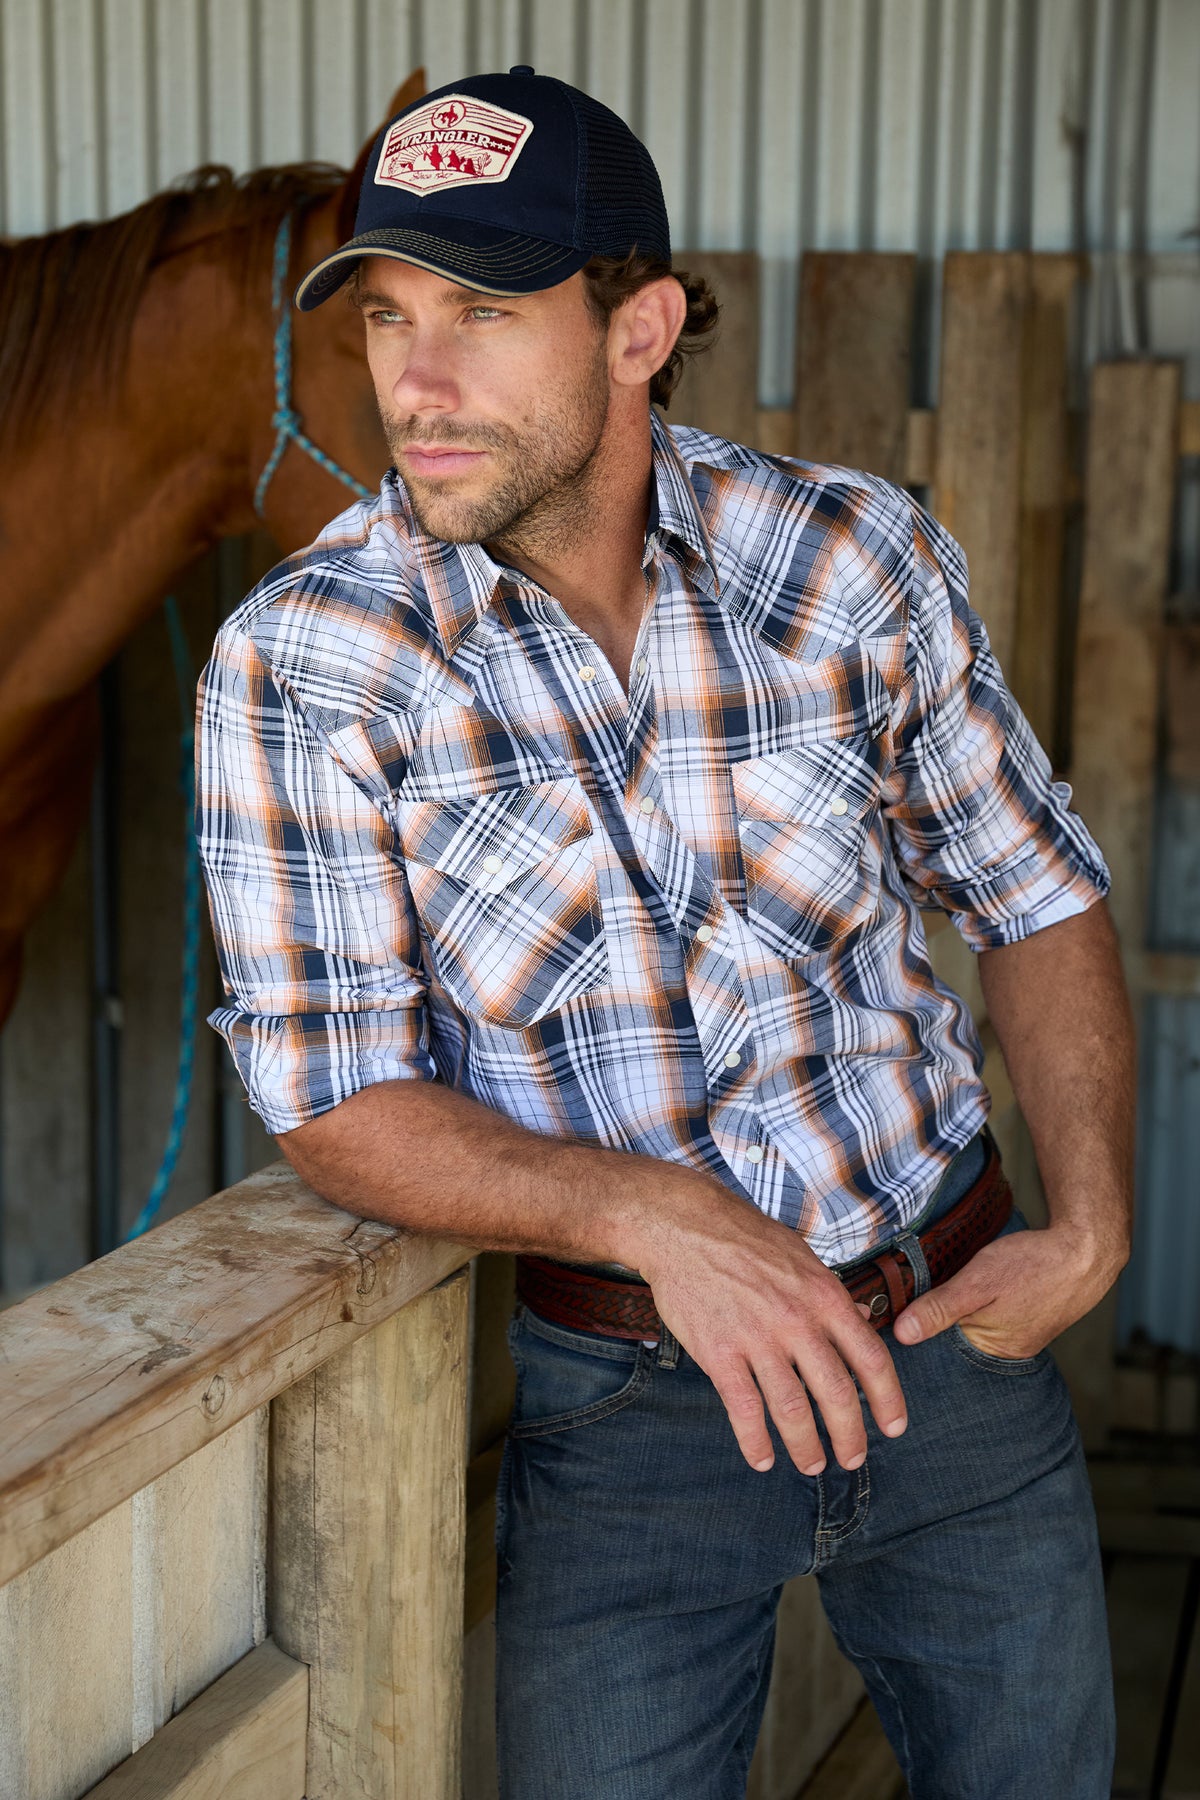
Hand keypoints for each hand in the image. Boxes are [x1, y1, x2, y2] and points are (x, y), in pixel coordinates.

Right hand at [631, 1189, 909, 1476]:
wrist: (684, 1226)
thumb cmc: (744, 1237)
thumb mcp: (801, 1256)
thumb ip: (831, 1294)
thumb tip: (862, 1320)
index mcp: (824, 1295)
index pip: (871, 1357)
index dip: (888, 1399)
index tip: (894, 1427)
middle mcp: (797, 1320)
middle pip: (837, 1392)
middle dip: (850, 1435)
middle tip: (853, 1459)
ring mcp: (757, 1338)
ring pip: (792, 1409)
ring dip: (806, 1446)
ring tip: (812, 1464)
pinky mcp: (719, 1352)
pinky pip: (743, 1409)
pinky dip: (755, 1442)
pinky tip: (762, 1460)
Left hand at [891, 1222, 1125, 1358]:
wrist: (1087, 1248)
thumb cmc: (1034, 1265)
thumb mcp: (978, 1282)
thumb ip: (940, 1308)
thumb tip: (902, 1335)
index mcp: (994, 1350)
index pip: (942, 1349)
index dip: (919, 1328)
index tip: (896, 1311)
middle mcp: (1008, 1351)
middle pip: (957, 1339)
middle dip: (938, 1318)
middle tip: (919, 1291)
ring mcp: (1021, 1335)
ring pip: (975, 1325)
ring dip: (959, 1307)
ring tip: (945, 1284)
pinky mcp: (1029, 1317)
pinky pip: (993, 1315)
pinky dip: (980, 1301)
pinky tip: (976, 1284)